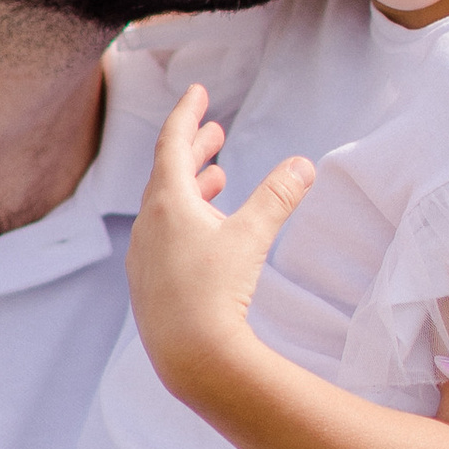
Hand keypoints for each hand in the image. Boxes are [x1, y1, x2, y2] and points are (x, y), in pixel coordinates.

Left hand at [124, 87, 313, 404]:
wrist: (190, 357)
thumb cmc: (217, 293)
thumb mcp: (252, 237)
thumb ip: (277, 197)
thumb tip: (304, 165)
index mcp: (167, 203)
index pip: (172, 143)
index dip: (188, 114)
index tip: (198, 92)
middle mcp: (148, 226)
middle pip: (167, 173)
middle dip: (193, 148)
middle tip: (214, 132)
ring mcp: (145, 257)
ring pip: (166, 207)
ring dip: (191, 187)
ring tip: (216, 177)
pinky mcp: (150, 285)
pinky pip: (164, 237)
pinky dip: (185, 220)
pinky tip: (206, 233)